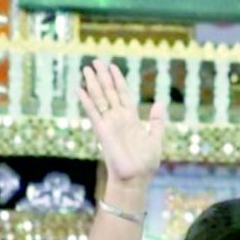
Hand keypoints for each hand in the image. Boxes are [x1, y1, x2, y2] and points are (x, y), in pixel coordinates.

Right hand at [77, 63, 166, 188]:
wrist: (136, 178)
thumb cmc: (146, 163)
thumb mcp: (156, 139)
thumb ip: (157, 121)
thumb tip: (160, 102)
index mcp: (131, 119)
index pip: (123, 94)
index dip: (118, 80)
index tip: (113, 67)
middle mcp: (118, 118)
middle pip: (109, 92)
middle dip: (103, 77)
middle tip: (96, 61)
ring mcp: (109, 123)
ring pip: (100, 98)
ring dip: (93, 83)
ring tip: (87, 69)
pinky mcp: (102, 131)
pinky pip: (93, 112)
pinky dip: (86, 101)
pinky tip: (79, 89)